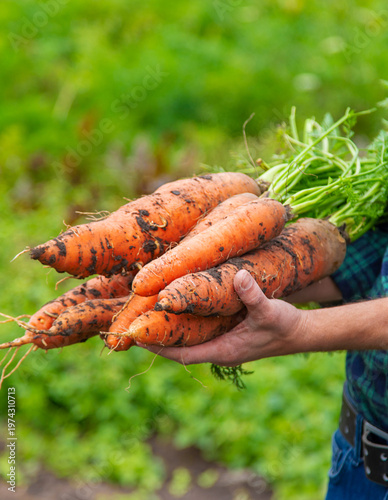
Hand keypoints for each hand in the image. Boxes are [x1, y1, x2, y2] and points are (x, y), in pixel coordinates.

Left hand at [136, 270, 308, 365]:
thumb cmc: (285, 327)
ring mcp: (220, 338)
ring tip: (145, 306)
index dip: (157, 346)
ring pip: (186, 334)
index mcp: (222, 350)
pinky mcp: (224, 328)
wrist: (299, 332)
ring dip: (167, 323)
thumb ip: (254, 296)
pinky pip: (197, 324)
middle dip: (156, 333)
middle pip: (178, 344)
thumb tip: (239, 276)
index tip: (134, 335)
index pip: (181, 353)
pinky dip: (183, 315)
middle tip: (131, 316)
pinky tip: (174, 299)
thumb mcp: (270, 311)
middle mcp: (216, 347)